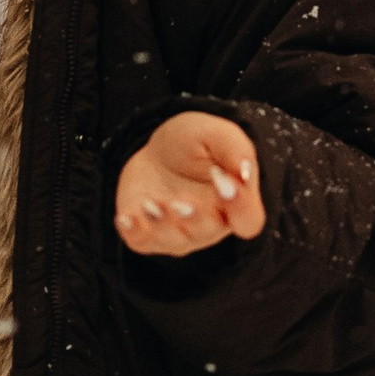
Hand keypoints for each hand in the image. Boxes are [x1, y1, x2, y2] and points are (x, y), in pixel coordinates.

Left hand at [113, 111, 264, 257]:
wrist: (158, 150)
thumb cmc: (195, 143)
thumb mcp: (216, 133)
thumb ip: (236, 149)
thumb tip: (245, 172)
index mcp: (235, 203)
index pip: (248, 221)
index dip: (240, 208)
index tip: (223, 182)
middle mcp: (210, 224)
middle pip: (208, 232)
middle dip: (193, 217)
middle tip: (180, 200)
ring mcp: (178, 233)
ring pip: (176, 241)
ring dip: (163, 224)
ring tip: (151, 203)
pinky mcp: (148, 234)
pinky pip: (142, 242)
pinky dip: (134, 232)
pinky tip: (126, 218)